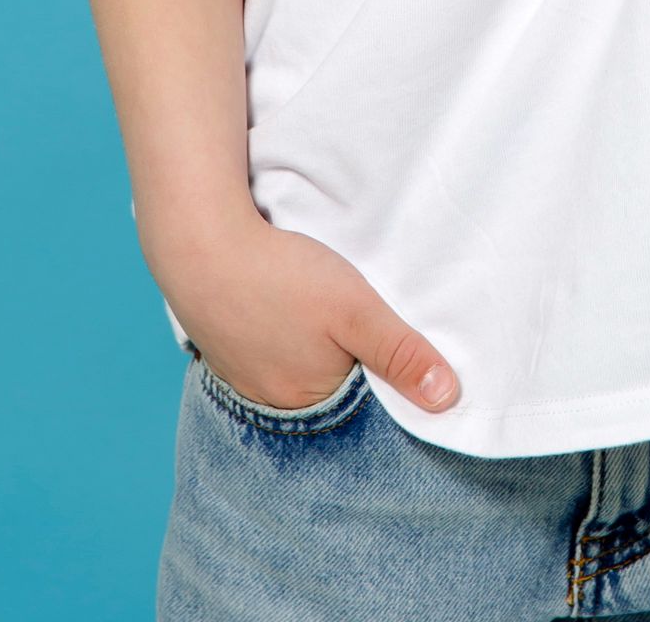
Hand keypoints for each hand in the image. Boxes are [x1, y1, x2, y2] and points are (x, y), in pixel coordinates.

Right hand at [162, 213, 459, 414]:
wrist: (200, 243)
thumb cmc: (280, 276)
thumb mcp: (355, 309)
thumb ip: (401, 353)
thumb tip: (449, 400)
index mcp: (306, 401)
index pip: (357, 406)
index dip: (379, 380)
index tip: (393, 353)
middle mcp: (270, 400)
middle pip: (323, 390)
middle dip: (345, 368)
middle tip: (356, 330)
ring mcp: (239, 374)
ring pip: (291, 370)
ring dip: (309, 352)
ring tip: (321, 321)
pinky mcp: (221, 343)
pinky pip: (262, 352)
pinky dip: (278, 338)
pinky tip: (283, 312)